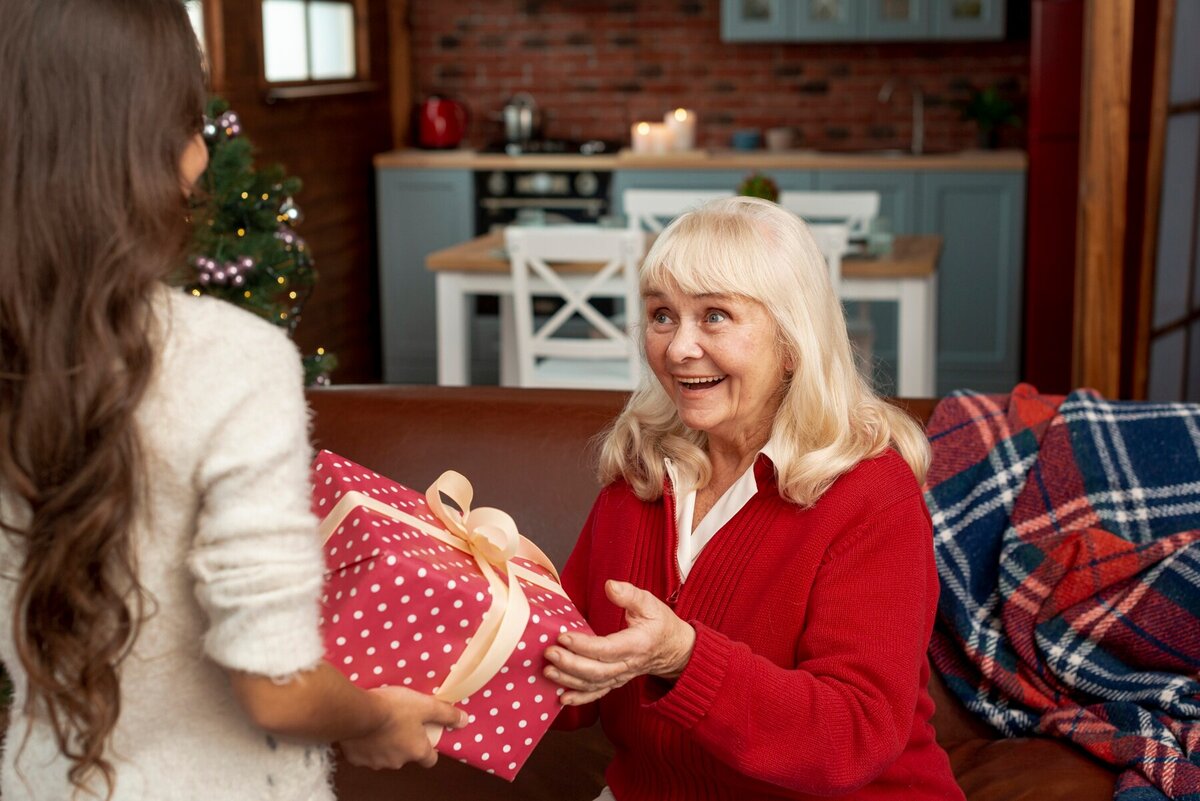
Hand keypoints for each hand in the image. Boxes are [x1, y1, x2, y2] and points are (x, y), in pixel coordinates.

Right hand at [337, 687, 466, 769]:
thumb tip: (464, 720)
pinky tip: (365, 728)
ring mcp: (376, 762)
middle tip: (401, 721)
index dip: (430, 748)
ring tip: (381, 722)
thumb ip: (445, 713)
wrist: (358, 712)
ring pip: (385, 754)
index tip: (426, 735)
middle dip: (405, 741)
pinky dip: (366, 744)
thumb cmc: (392, 708)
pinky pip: (365, 753)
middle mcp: (397, 761)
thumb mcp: (425, 705)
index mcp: (416, 750)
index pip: (430, 759)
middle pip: (406, 755)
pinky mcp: (356, 759)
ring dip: (385, 743)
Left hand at [543, 580, 694, 705]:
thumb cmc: (660, 623)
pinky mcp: (616, 681)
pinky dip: (579, 698)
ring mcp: (622, 676)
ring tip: (548, 671)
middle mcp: (629, 664)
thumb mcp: (650, 603)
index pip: (608, 648)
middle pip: (598, 670)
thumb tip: (610, 586)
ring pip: (594, 684)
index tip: (564, 637)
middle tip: (549, 653)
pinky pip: (597, 693)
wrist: (674, 649)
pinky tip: (561, 698)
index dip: (585, 646)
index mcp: (637, 644)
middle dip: (571, 664)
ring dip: (569, 680)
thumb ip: (629, 594)